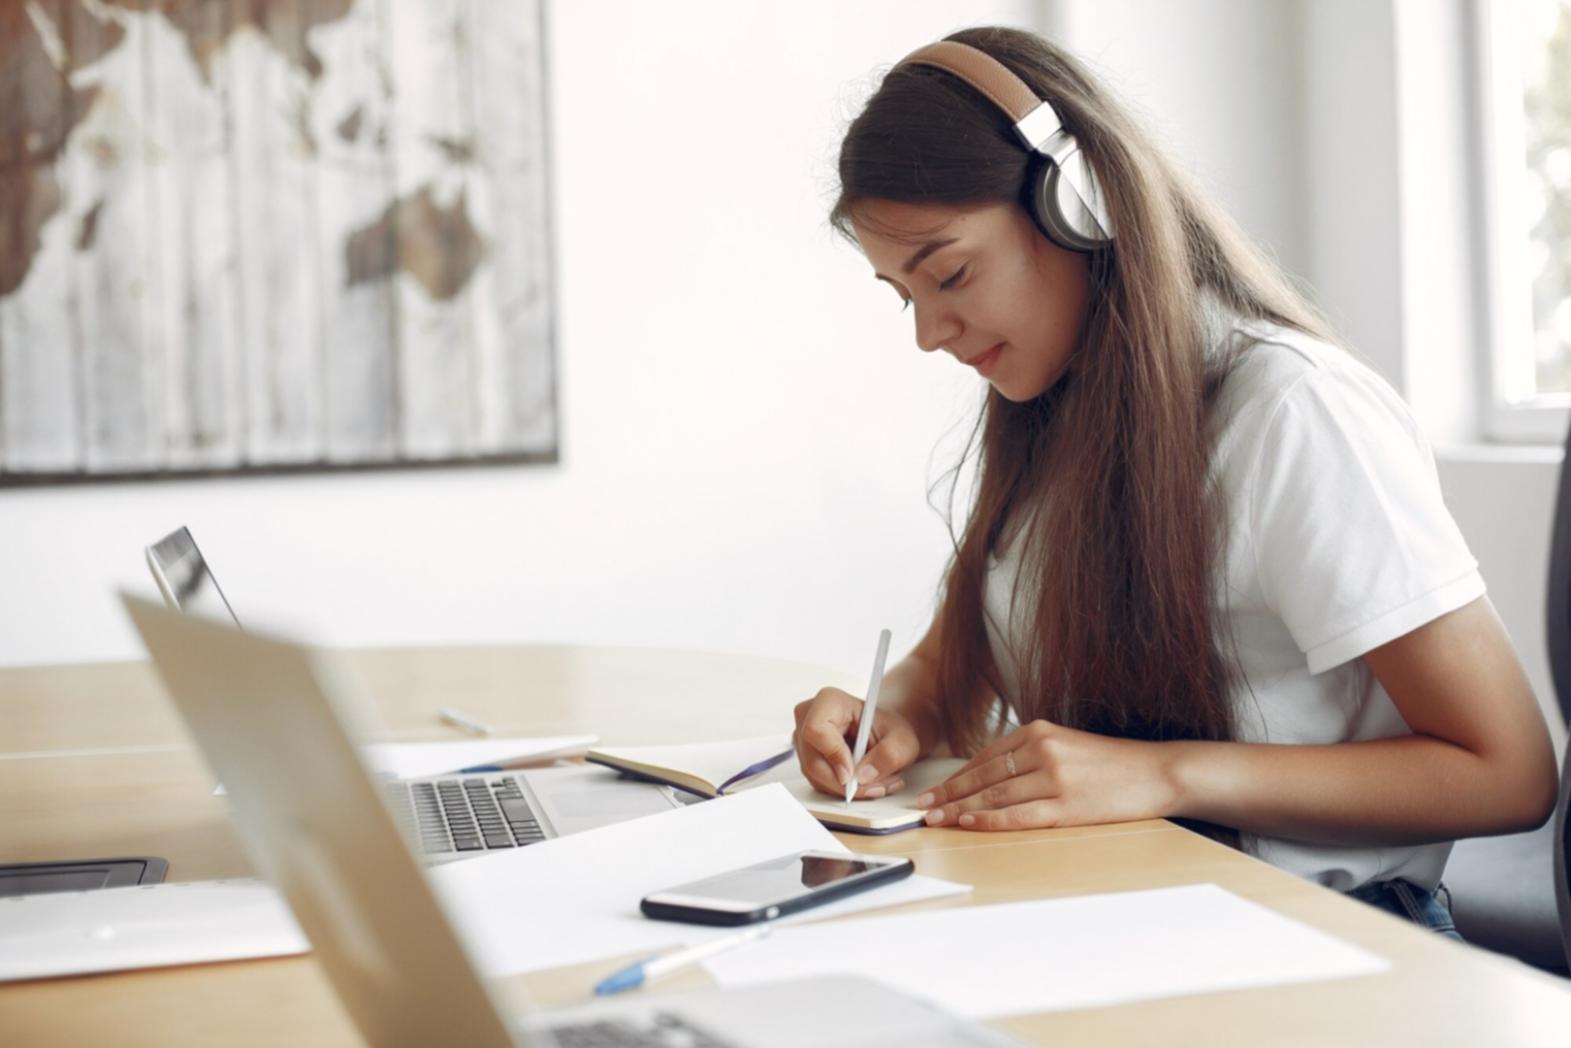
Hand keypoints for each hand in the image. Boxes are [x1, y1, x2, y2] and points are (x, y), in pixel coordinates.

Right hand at [792, 687, 920, 798]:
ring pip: (816, 777)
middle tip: (876, 787)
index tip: (854, 775)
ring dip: (847, 789)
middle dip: (846, 783)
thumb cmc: (890, 730)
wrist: (884, 734)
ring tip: (877, 784)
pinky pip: (818, 783)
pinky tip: (863, 783)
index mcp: (829, 701)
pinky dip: (842, 790)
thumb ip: (888, 756)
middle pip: (813, 762)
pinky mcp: (806, 759)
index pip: (816, 730)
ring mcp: (803, 740)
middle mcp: (808, 718)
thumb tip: (862, 776)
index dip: (834, 756)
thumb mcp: (902, 741)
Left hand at [916, 719, 1178, 830]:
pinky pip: (1019, 814)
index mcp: (1039, 731)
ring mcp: (1055, 777)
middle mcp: (1043, 749)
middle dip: (948, 793)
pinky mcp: (1067, 804)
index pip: (985, 757)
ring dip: (960, 808)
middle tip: (921, 807)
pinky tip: (969, 822)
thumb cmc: (1111, 764)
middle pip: (983, 775)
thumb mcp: (1066, 746)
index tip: (933, 790)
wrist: (1157, 772)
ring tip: (935, 819)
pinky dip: (989, 819)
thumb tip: (992, 776)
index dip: (955, 776)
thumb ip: (1031, 754)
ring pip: (995, 794)